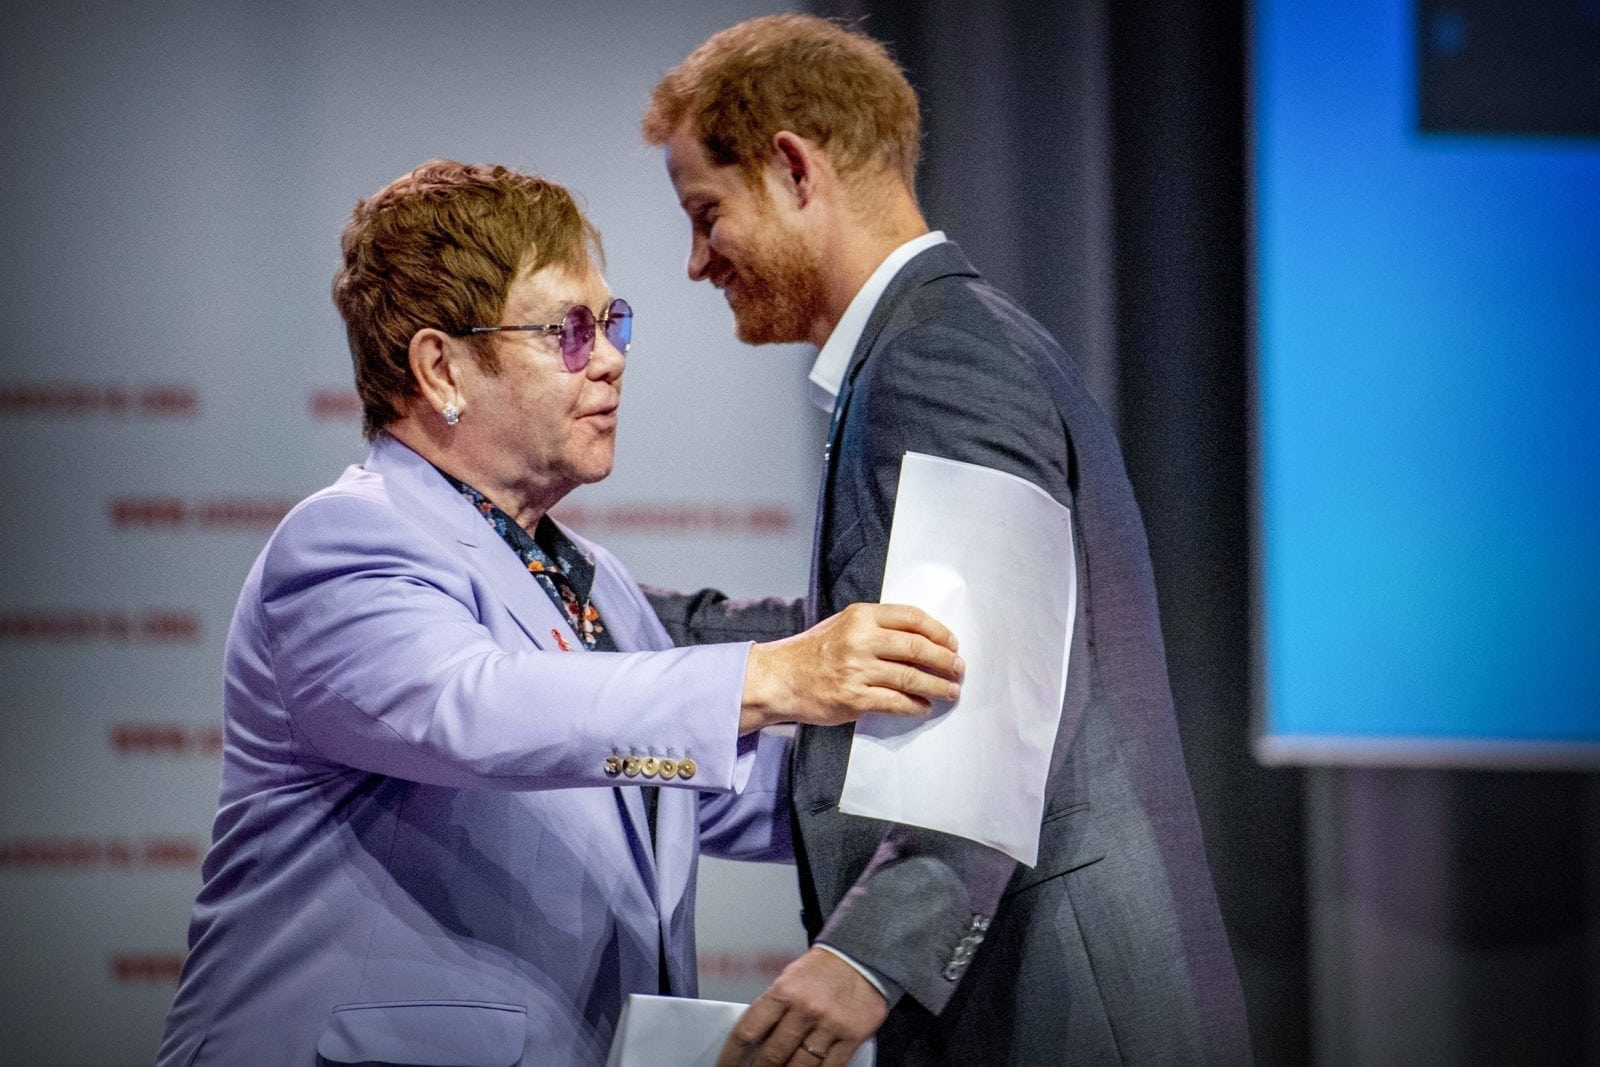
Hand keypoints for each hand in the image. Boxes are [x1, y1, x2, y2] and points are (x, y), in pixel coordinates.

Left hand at [717, 947, 888, 1066]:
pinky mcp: (851, 1037)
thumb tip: (755, 1039)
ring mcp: (829, 1025)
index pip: (748, 1030)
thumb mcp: (790, 978)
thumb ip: (774, 1007)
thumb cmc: (824, 969)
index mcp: (784, 991)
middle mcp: (805, 1009)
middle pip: (773, 1054)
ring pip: (800, 1066)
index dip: (731, 1055)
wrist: (864, 958)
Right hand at [740, 602, 961, 733]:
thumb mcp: (843, 624)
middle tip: (959, 669)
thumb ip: (877, 626)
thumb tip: (920, 639)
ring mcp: (857, 670)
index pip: (911, 618)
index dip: (939, 631)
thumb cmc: (812, 652)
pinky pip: (895, 702)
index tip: (952, 643)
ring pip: (911, 678)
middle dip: (945, 660)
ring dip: (937, 685)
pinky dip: (915, 706)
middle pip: (917, 648)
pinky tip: (924, 706)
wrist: (780, 679)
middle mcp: (861, 640)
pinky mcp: (854, 699)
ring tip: (951, 690)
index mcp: (861, 616)